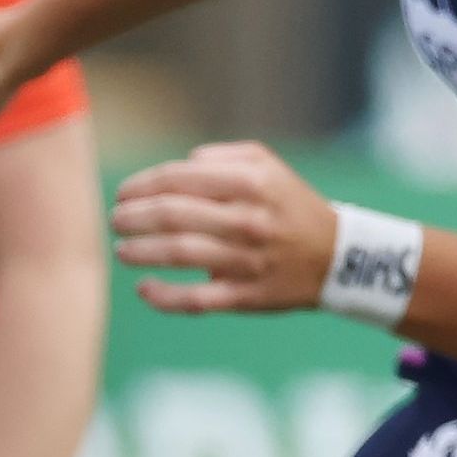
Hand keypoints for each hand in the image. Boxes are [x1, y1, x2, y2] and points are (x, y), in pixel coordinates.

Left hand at [111, 141, 337, 315]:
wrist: (340, 258)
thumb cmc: (292, 206)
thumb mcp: (268, 166)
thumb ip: (221, 157)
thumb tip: (179, 166)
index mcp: (251, 183)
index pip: (178, 179)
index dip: (141, 186)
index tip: (123, 194)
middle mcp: (248, 220)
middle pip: (171, 216)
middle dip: (132, 218)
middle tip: (117, 221)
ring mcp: (248, 260)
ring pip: (178, 254)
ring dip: (139, 251)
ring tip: (122, 250)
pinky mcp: (248, 295)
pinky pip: (196, 300)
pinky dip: (164, 296)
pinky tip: (144, 289)